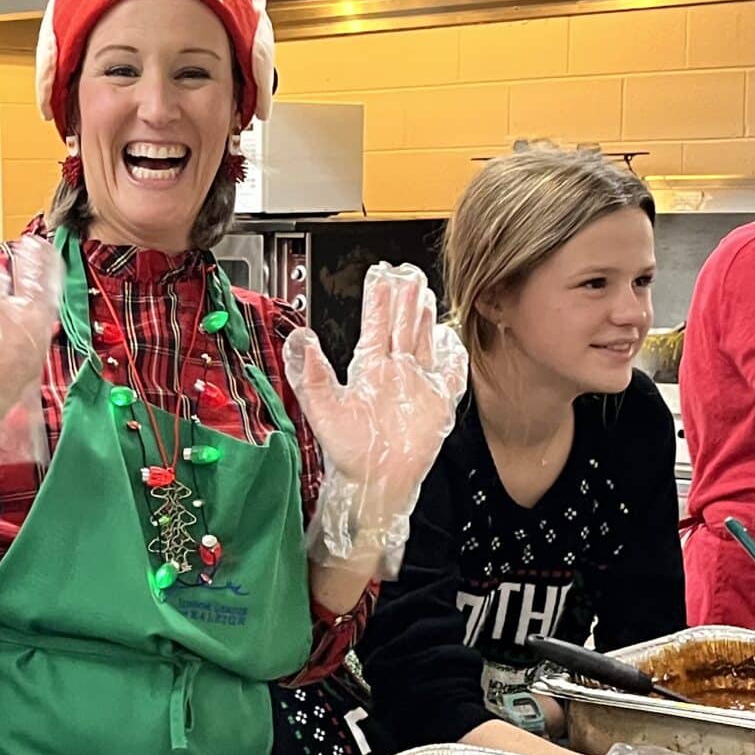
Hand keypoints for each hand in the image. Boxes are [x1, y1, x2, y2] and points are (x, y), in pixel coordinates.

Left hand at [285, 262, 467, 571]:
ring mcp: (417, 384)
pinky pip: (450, 372)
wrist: (375, 483)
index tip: (379, 273)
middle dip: (405, 298)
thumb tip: (301, 338)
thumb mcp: (323, 409)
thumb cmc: (348, 452)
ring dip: (424, 316)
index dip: (378, 299)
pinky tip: (452, 337)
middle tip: (407, 271)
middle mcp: (394, 372)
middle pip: (402, 325)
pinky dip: (453, 355)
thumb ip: (312, 374)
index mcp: (368, 369)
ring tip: (424, 290)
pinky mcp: (438, 403)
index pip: (375, 324)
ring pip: (424, 340)